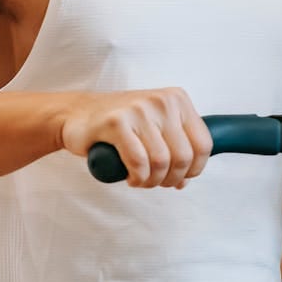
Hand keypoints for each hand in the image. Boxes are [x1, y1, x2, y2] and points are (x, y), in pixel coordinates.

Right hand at [60, 87, 212, 188]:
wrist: (77, 114)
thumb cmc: (120, 125)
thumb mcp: (156, 128)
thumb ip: (175, 148)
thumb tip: (186, 179)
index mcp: (177, 99)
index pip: (204, 144)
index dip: (194, 169)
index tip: (180, 177)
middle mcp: (162, 101)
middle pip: (183, 156)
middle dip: (171, 179)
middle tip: (156, 182)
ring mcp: (139, 109)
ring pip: (162, 162)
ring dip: (152, 181)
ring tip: (141, 180)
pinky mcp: (116, 121)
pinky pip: (139, 162)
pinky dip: (138, 178)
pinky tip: (131, 178)